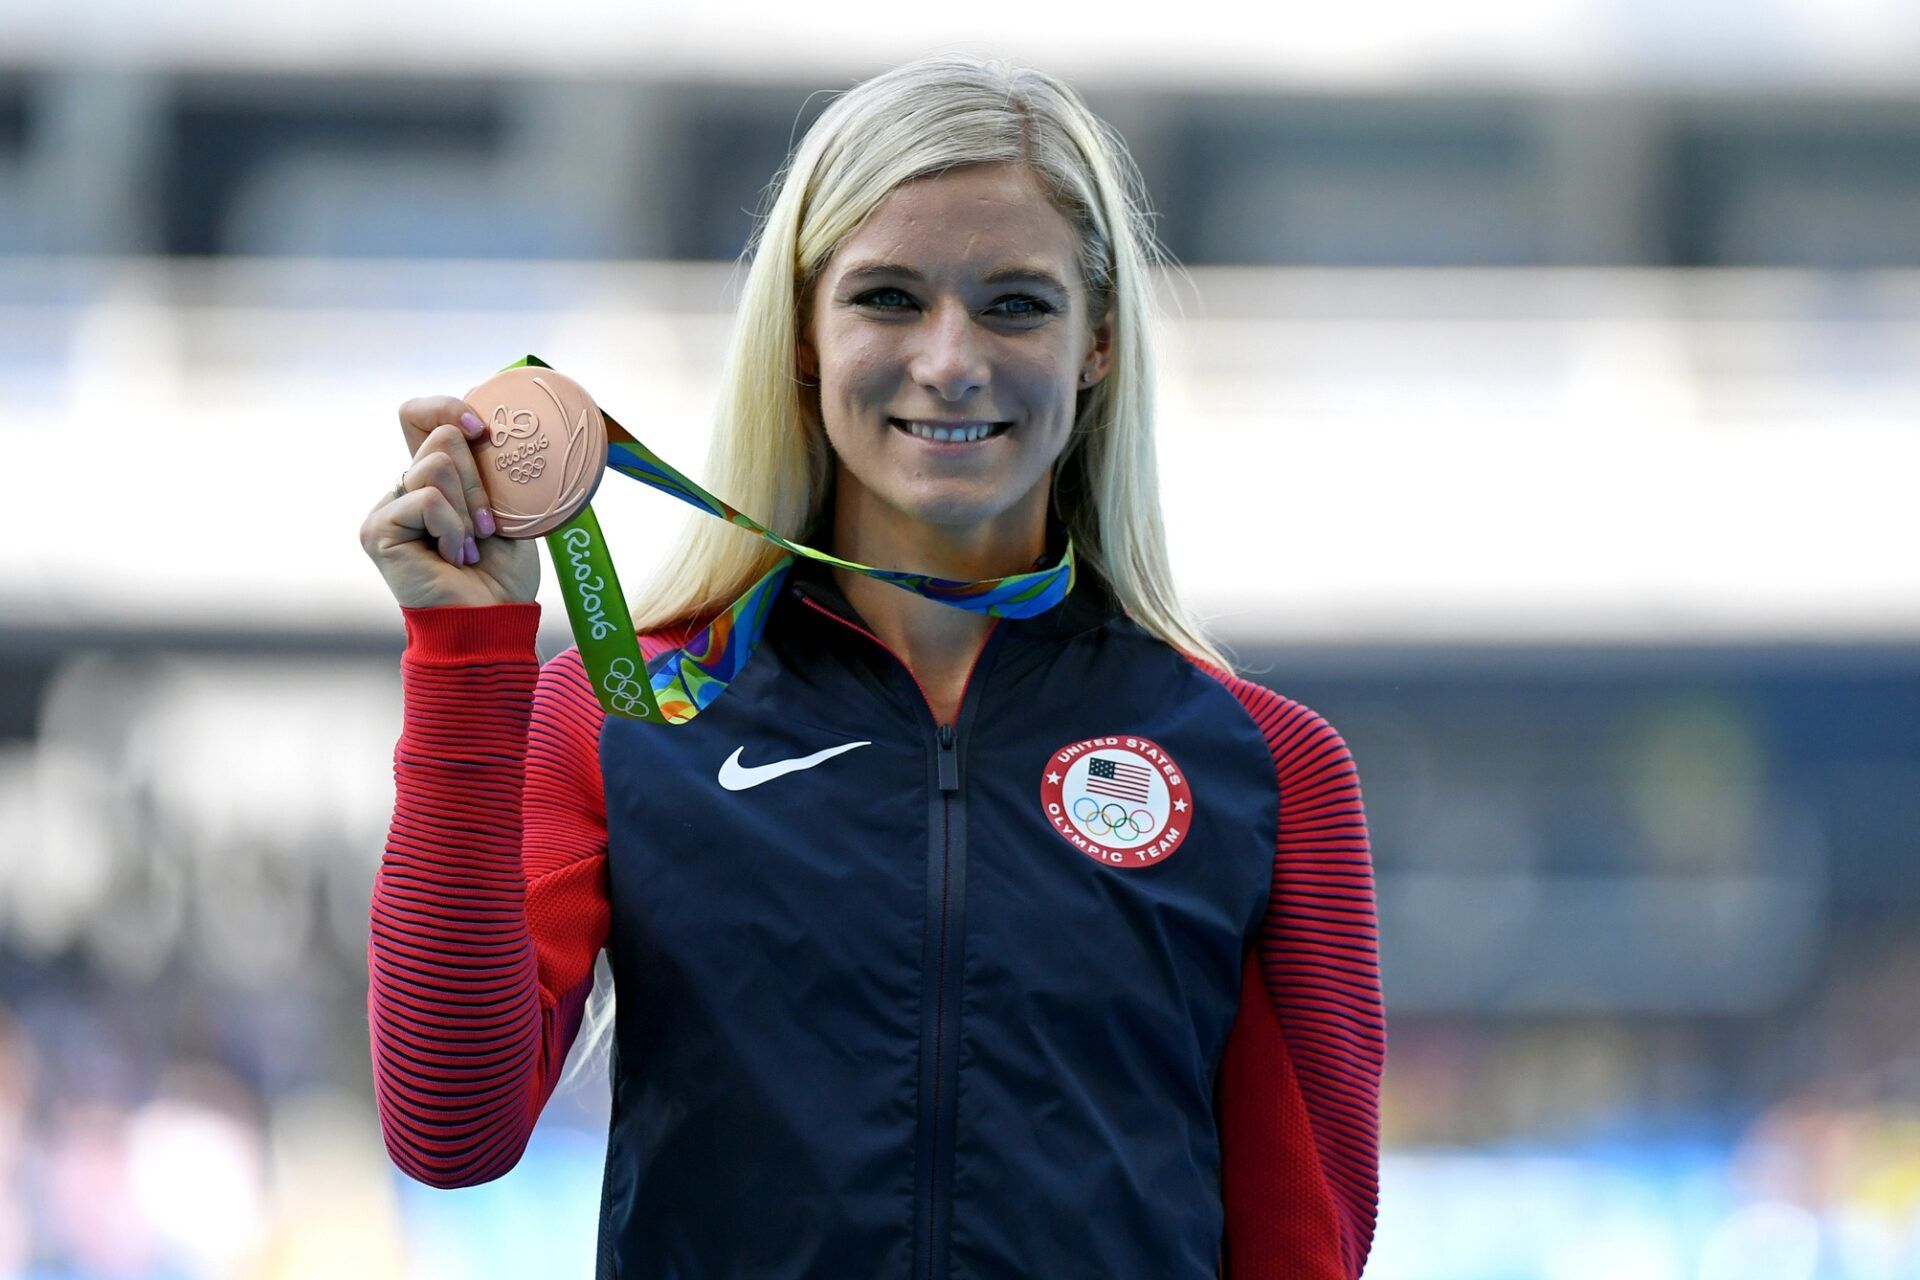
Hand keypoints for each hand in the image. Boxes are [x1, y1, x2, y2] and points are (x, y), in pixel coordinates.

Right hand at [359, 395, 538, 607]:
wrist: (495, 620)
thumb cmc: (504, 572)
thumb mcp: (509, 507)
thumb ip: (488, 466)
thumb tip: (484, 425)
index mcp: (433, 478)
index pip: (419, 414)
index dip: (447, 407)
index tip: (483, 432)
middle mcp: (405, 489)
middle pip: (440, 437)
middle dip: (478, 480)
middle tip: (487, 527)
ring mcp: (387, 509)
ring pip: (435, 465)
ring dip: (468, 509)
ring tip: (471, 546)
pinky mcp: (378, 530)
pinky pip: (426, 500)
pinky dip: (453, 529)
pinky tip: (452, 557)